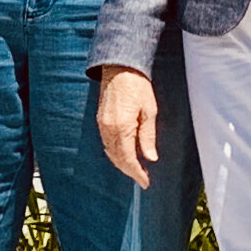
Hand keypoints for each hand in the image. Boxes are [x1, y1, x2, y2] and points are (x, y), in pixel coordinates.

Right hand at [97, 65, 159, 188]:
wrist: (120, 67)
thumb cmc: (138, 86)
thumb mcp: (149, 111)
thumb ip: (148, 137)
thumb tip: (150, 158)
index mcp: (122, 128)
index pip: (128, 159)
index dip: (137, 173)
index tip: (146, 183)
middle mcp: (108, 129)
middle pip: (117, 159)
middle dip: (130, 171)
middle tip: (143, 179)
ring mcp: (102, 125)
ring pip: (110, 152)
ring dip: (122, 163)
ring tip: (136, 170)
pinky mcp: (100, 120)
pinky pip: (106, 143)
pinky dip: (115, 153)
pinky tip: (125, 154)